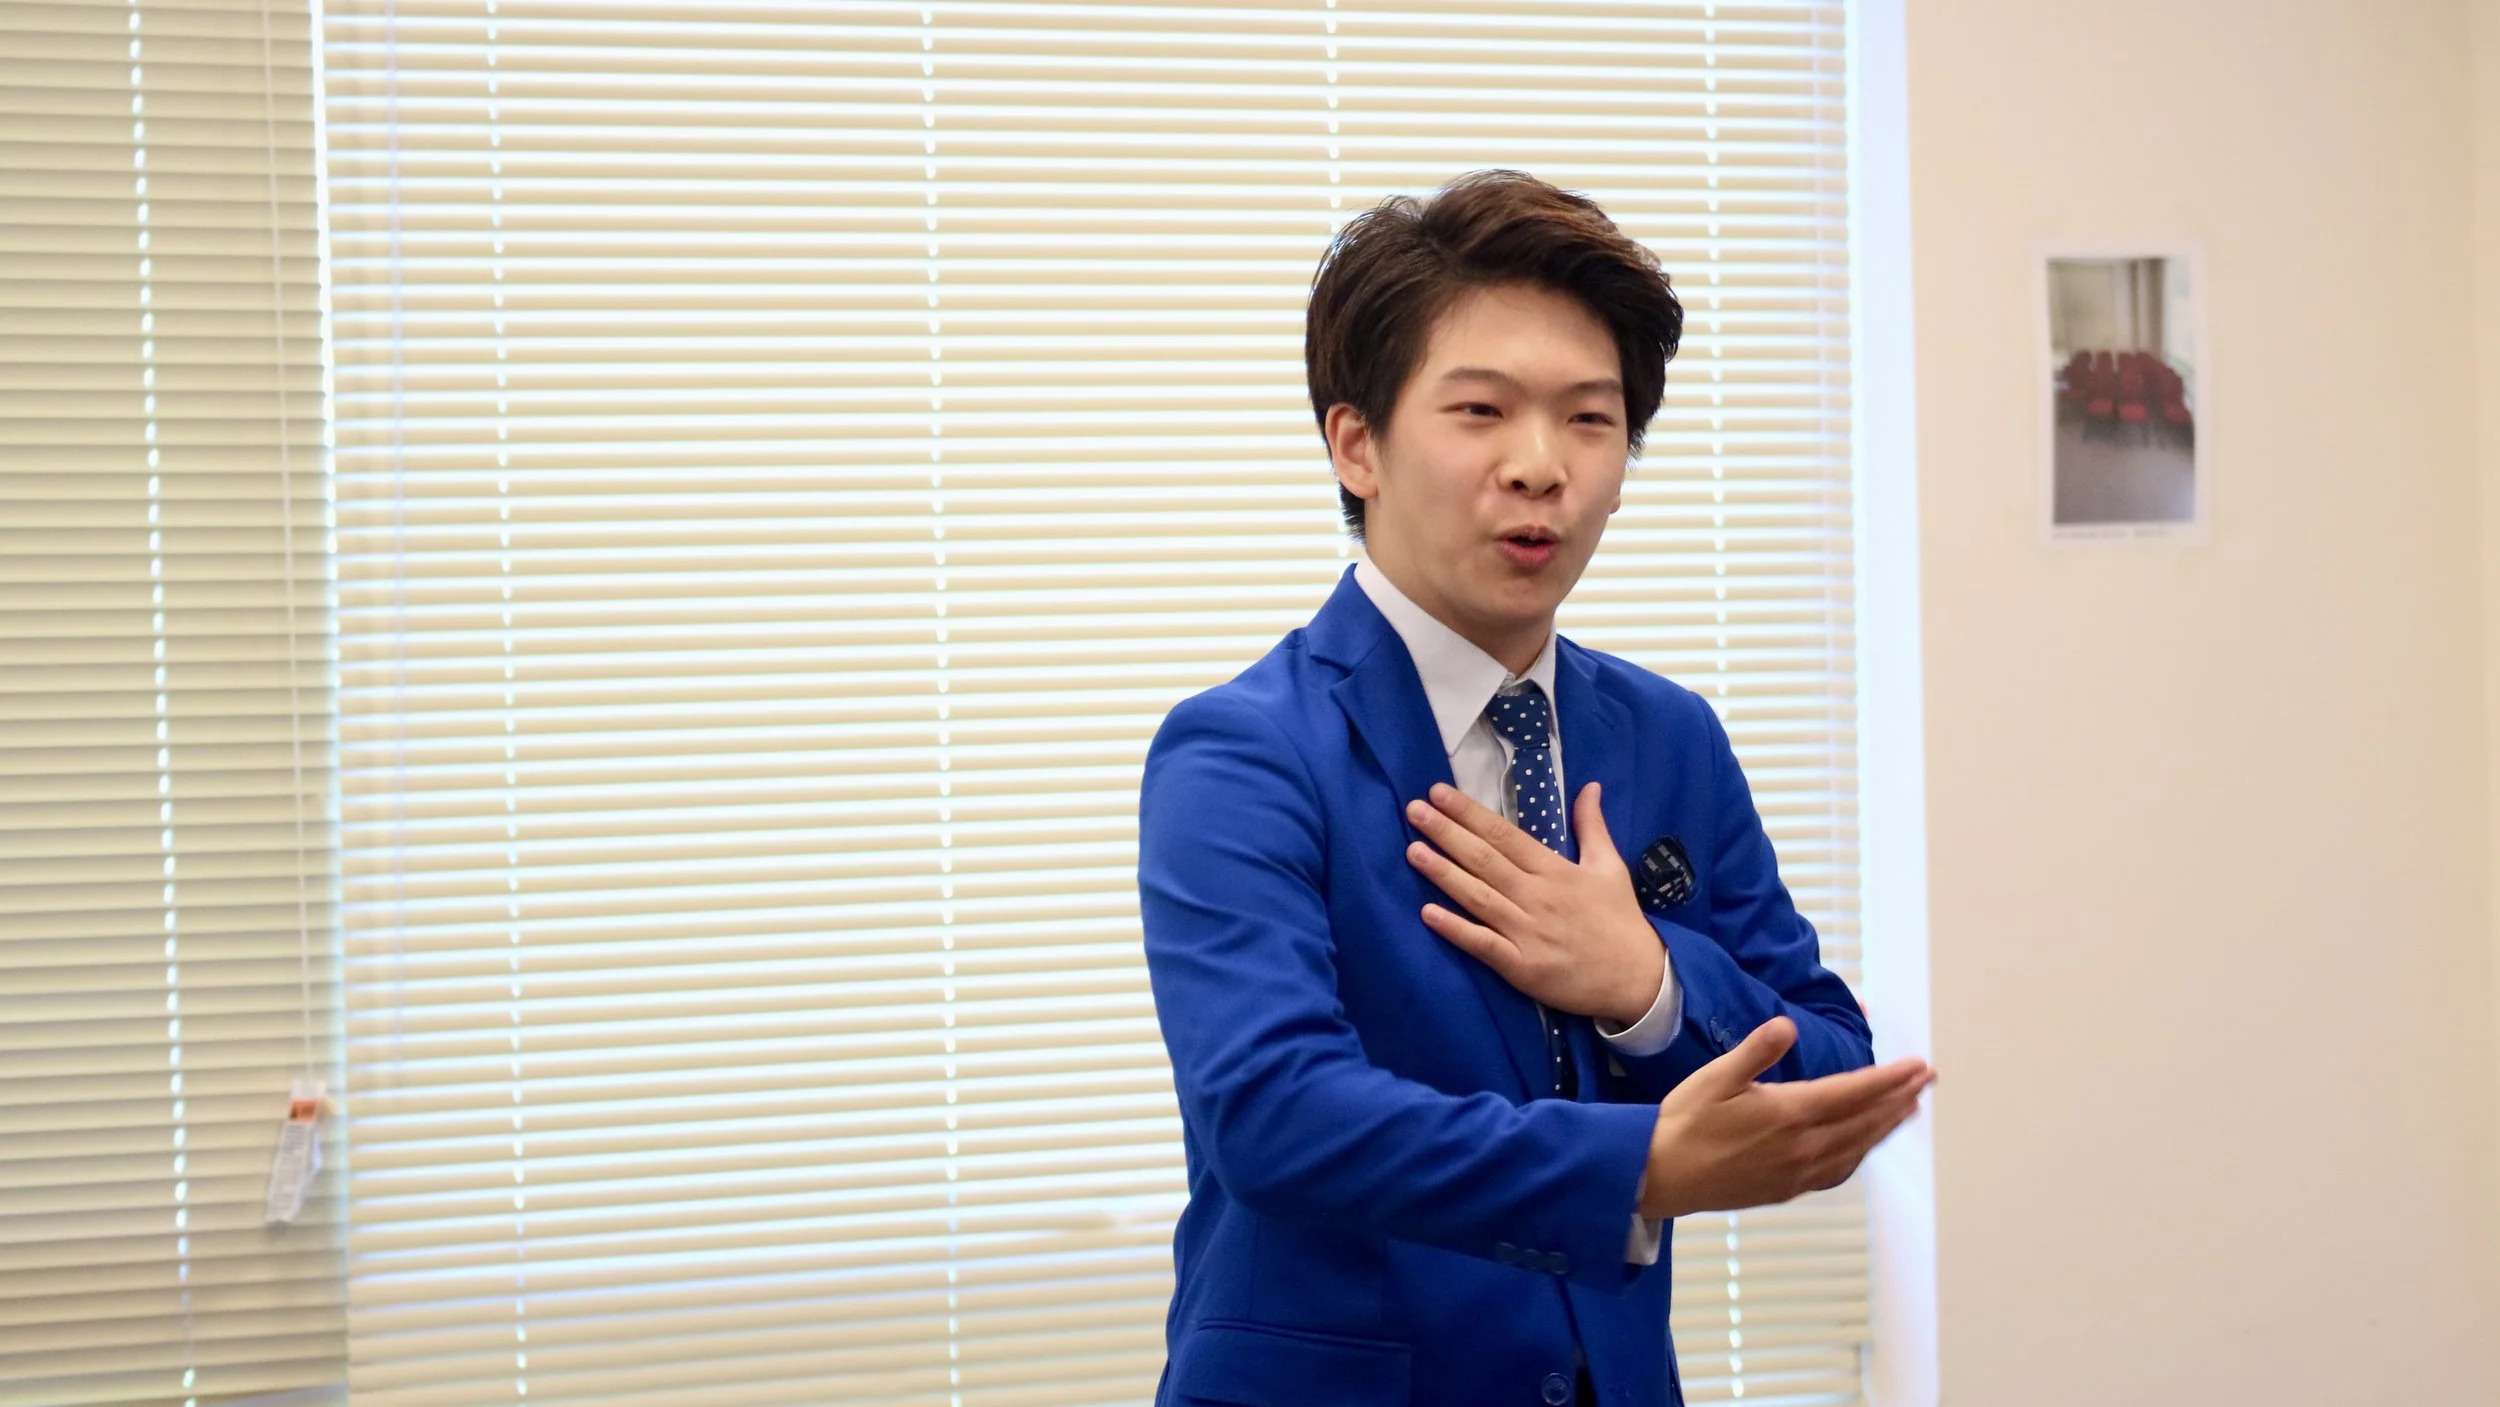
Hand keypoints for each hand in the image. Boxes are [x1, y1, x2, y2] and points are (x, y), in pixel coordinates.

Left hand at [1404, 780, 1661, 1024]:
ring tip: (1413, 850)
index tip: (1439, 793)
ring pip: (1478, 897)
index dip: (1469, 813)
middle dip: (1446, 833)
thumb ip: (1592, 825)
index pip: (1504, 835)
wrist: (1638, 979)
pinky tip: (1427, 913)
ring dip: (1443, 873)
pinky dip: (1455, 929)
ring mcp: (1527, 933)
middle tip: (1414, 810)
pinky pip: (1482, 944)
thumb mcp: (1610, 867)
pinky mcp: (1521, 967)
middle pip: (1484, 860)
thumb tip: (1590, 785)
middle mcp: (1536, 897)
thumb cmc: (1619, 920)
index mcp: (1555, 870)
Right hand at [1634, 1016, 1933, 1219]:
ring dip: (1887, 1126)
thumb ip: (1756, 1051)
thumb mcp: (1716, 1076)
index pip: (1855, 1092)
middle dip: (1900, 1098)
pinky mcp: (1788, 1187)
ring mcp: (1798, 1171)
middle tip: (1928, 1080)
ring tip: (1909, 1109)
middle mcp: (1803, 1146)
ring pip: (1858, 1147)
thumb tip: (1787, 1026)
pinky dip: (1861, 1153)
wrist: (1661, 1174)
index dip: (1890, 1078)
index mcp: (1789, 1113)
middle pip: (1866, 1120)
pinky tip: (1865, 1145)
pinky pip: (1839, 1170)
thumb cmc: (1686, 1121)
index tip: (1918, 1065)